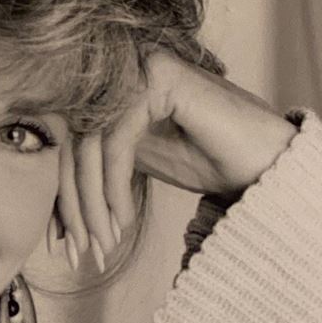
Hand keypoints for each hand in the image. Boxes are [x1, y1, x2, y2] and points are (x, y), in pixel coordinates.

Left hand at [55, 48, 297, 267]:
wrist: (267, 160)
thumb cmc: (211, 161)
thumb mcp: (140, 168)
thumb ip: (99, 173)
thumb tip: (54, 213)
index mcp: (113, 91)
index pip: (72, 146)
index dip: (64, 199)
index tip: (64, 246)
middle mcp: (122, 72)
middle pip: (75, 145)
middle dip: (76, 208)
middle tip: (83, 253)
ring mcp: (140, 68)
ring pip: (91, 146)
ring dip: (94, 204)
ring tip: (106, 244)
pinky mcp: (159, 78)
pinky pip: (117, 139)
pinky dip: (114, 185)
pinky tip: (124, 218)